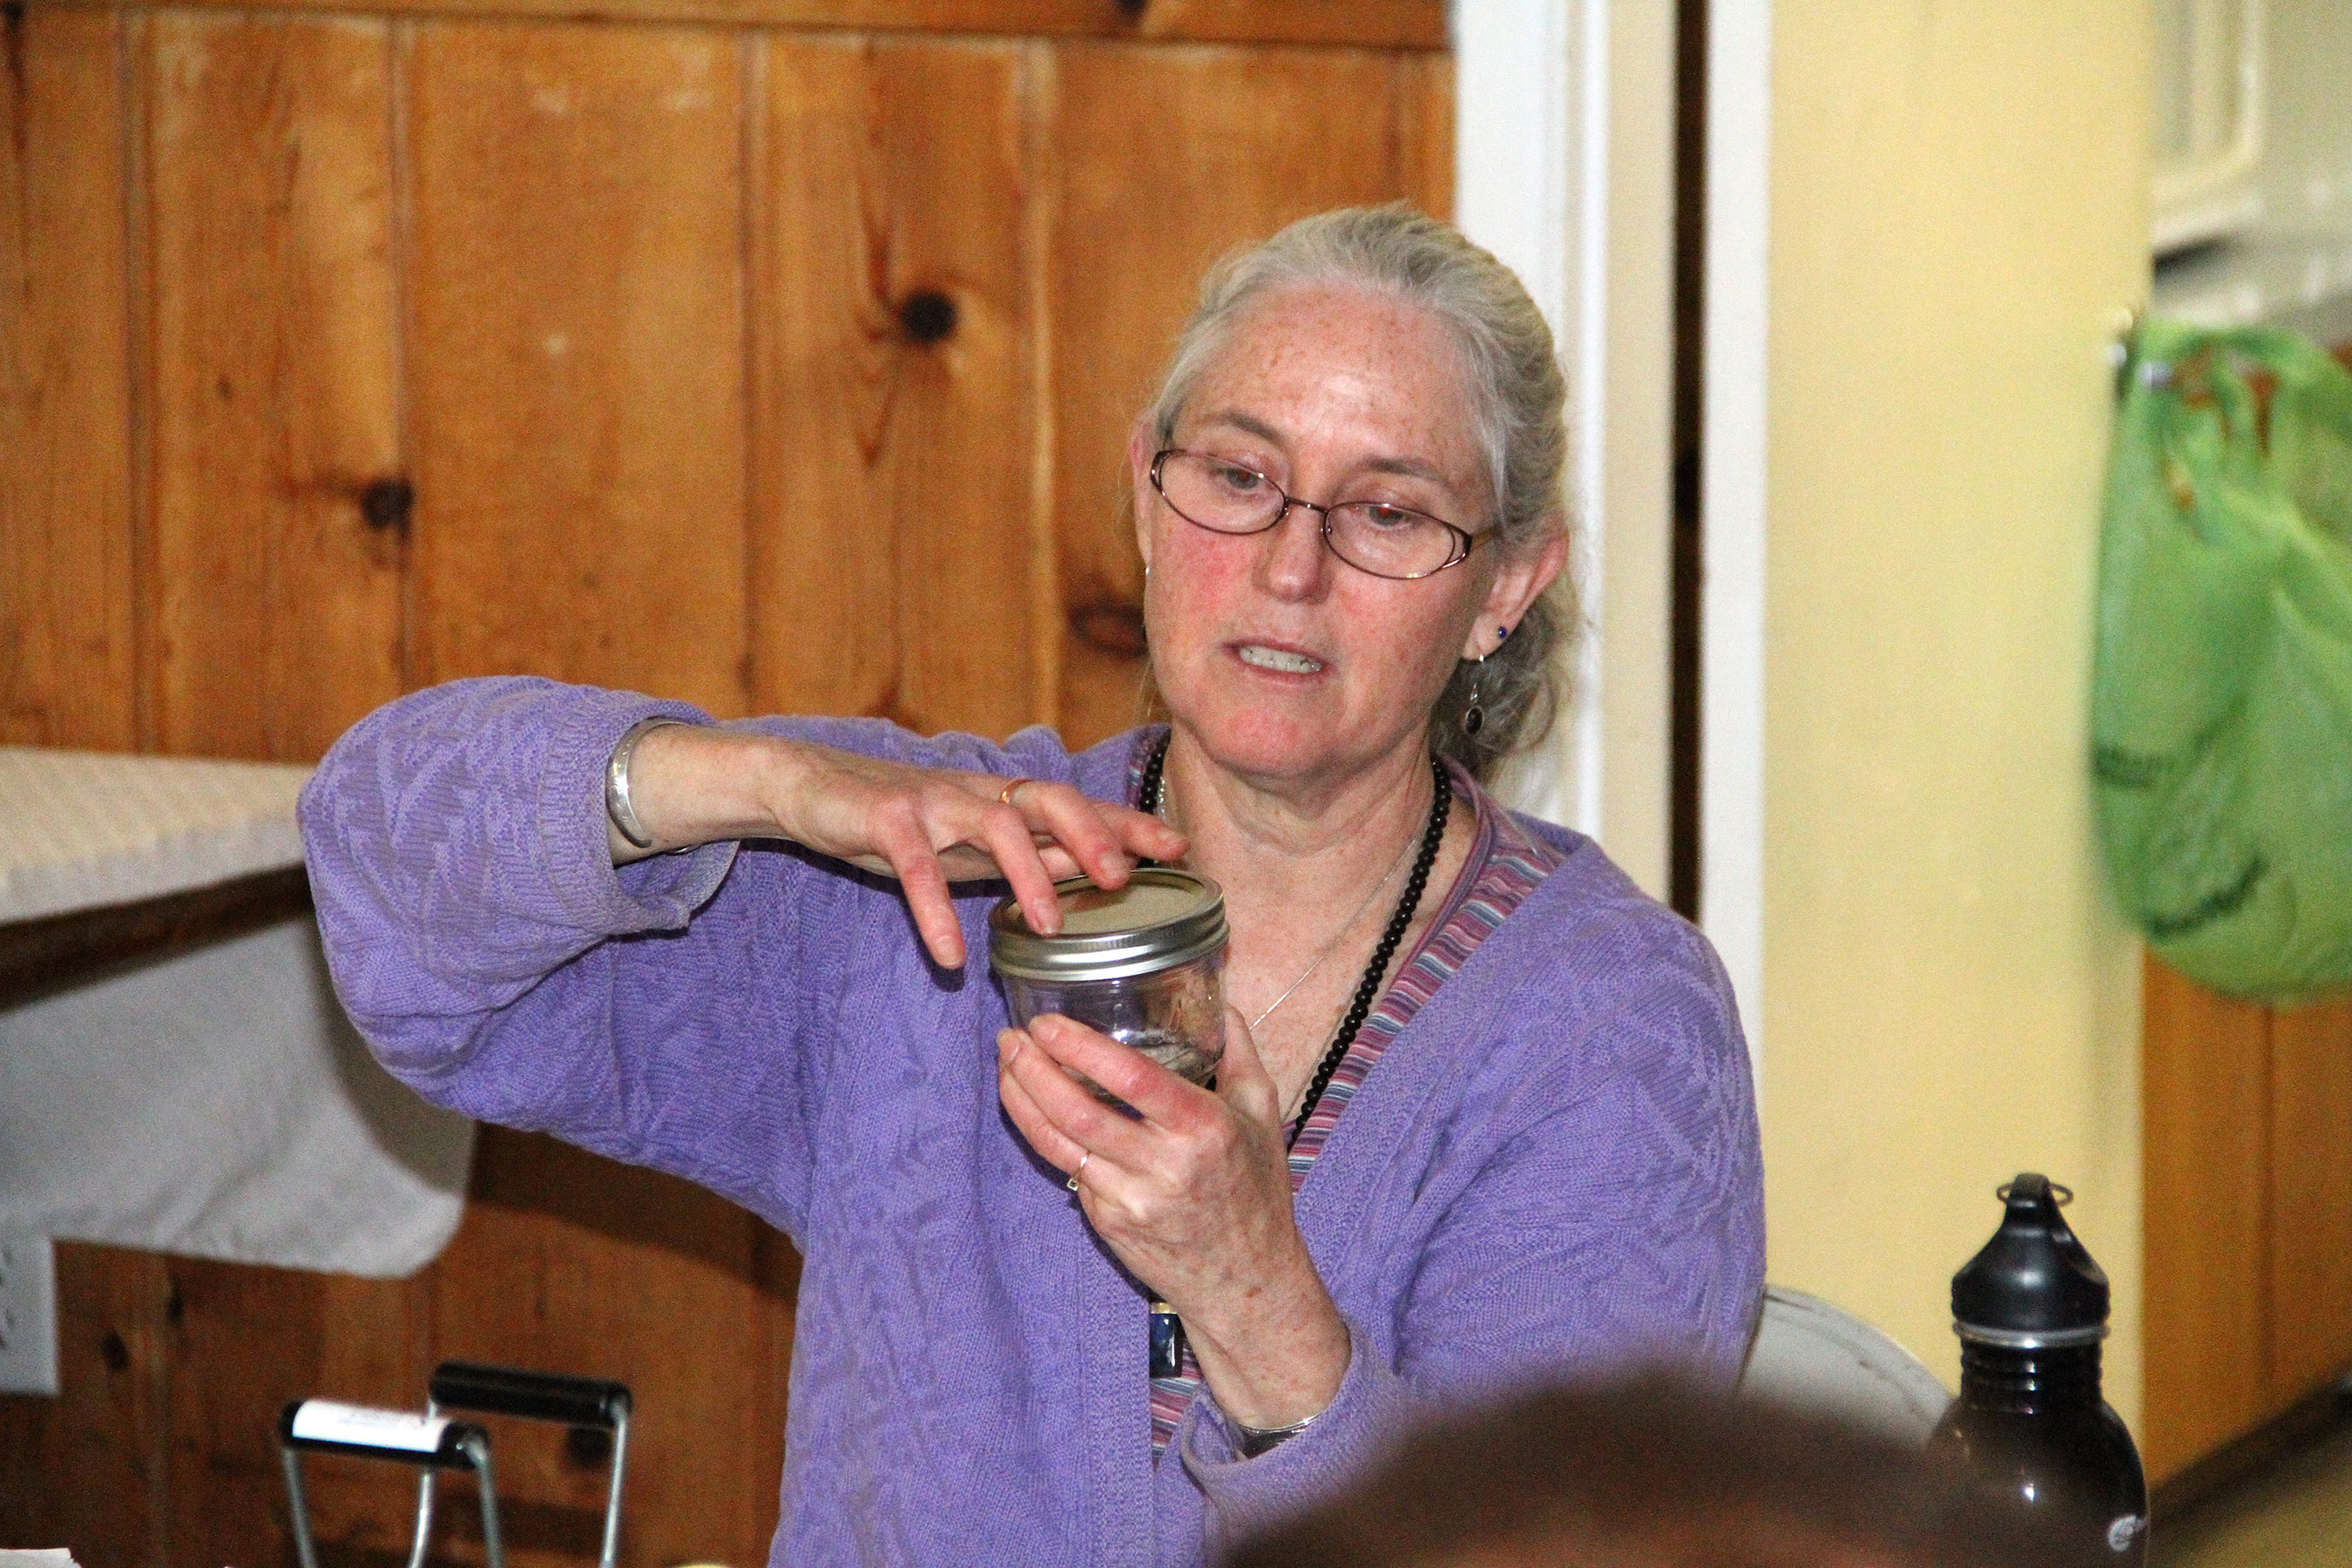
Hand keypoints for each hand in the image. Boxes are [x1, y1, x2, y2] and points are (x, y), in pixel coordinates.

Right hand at [619, 727, 1186, 967]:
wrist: (809, 785)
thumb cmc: (903, 821)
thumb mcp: (972, 839)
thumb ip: (1028, 854)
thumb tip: (1095, 883)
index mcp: (1004, 800)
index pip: (1080, 805)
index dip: (1129, 824)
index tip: (1179, 851)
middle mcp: (979, 794)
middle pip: (1050, 798)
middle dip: (1093, 834)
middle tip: (1125, 879)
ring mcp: (933, 803)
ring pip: (995, 826)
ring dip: (1028, 874)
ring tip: (1051, 926)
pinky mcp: (885, 821)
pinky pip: (916, 868)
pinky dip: (934, 911)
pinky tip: (948, 955)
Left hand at [995, 1007, 1351, 1429]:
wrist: (1247, 1282)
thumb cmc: (1257, 1191)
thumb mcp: (1263, 1114)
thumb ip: (1239, 1051)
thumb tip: (1217, 999)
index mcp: (1204, 1128)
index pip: (1130, 1078)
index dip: (1080, 1047)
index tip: (1047, 1022)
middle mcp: (1164, 1166)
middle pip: (1078, 1113)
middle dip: (1033, 1069)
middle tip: (1010, 1036)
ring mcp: (1131, 1200)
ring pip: (1058, 1144)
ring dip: (1022, 1100)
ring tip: (1007, 1064)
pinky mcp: (1109, 1224)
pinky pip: (1069, 1171)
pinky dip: (1043, 1134)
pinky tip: (1030, 1106)